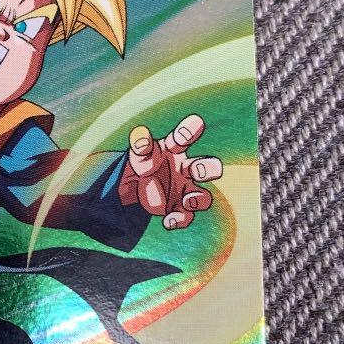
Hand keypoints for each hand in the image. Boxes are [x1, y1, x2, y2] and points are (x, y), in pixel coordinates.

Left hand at [118, 114, 221, 229]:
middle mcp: (186, 169)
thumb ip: (140, 145)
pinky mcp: (178, 208)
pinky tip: (168, 221)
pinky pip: (185, 216)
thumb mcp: (138, 154)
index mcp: (175, 150)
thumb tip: (140, 134)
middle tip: (196, 170)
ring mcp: (184, 190)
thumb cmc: (144, 163)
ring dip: (197, 199)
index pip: (183, 138)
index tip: (196, 122)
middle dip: (206, 168)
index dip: (189, 131)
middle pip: (205, 167)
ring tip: (188, 201)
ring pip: (202, 197)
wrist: (136, 187)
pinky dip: (179, 220)